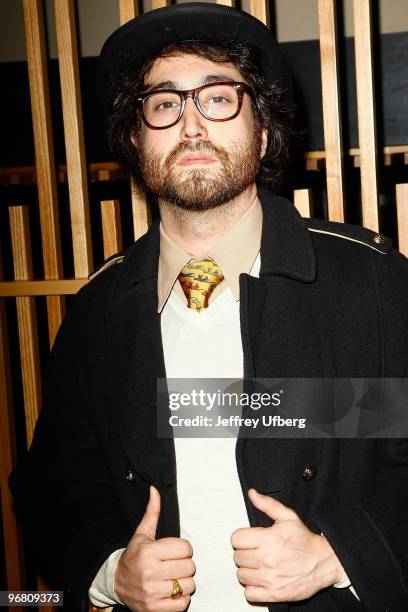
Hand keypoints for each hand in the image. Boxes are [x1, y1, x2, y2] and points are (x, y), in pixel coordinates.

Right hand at [114, 485, 194, 610]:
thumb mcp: (142, 534)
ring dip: (184, 582)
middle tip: (175, 564)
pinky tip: (172, 591)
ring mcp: (152, 592)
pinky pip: (183, 603)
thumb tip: (155, 490)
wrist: (116, 582)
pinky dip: (181, 598)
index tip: (176, 550)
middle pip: (190, 566)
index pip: (186, 548)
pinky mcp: (155, 608)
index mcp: (149, 552)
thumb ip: (152, 512)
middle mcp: (150, 573)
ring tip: (173, 577)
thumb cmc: (134, 555)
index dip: (184, 548)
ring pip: (189, 585)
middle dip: (185, 564)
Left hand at [230, 488, 344, 602]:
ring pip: (241, 575)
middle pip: (237, 557)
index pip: (236, 539)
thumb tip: (252, 494)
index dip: (241, 538)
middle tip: (256, 552)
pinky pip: (249, 594)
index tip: (249, 540)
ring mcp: (271, 578)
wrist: (324, 562)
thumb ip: (268, 504)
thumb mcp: (288, 517)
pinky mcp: (275, 594)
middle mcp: (268, 559)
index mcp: (269, 538)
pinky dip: (253, 588)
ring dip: (248, 570)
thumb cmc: (305, 540)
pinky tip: (261, 579)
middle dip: (245, 553)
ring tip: (259, 565)